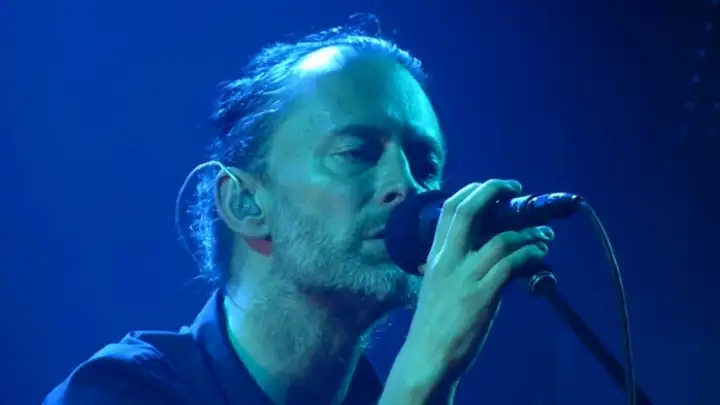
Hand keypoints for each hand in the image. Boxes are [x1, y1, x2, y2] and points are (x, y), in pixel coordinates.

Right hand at [403, 180, 553, 385]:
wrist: (428, 355)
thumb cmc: (434, 323)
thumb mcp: (435, 285)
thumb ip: (453, 265)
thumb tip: (481, 252)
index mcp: (435, 255)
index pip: (449, 209)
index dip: (473, 190)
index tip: (494, 188)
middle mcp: (448, 260)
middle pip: (469, 210)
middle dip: (494, 190)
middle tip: (517, 189)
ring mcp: (465, 276)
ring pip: (501, 238)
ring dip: (529, 231)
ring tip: (545, 234)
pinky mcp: (483, 295)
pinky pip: (512, 264)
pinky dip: (529, 253)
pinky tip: (539, 253)